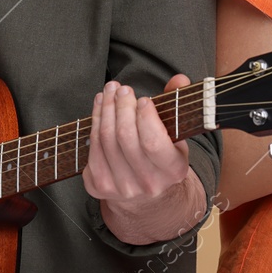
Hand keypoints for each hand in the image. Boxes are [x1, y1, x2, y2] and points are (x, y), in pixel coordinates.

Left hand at [82, 74, 191, 204]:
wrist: (146, 193)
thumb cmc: (162, 154)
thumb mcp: (176, 133)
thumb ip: (178, 104)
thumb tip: (179, 79)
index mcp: (173, 171)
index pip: (153, 143)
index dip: (145, 117)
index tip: (143, 99)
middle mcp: (148, 184)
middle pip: (125, 137)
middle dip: (122, 107)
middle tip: (122, 89)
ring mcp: (121, 187)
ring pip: (106, 139)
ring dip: (106, 109)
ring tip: (110, 91)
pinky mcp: (99, 186)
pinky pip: (92, 147)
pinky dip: (94, 121)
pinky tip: (100, 105)